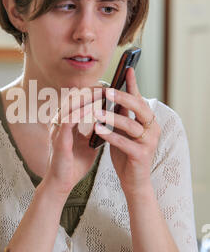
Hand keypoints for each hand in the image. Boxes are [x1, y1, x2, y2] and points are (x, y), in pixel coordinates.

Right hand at [42, 87, 102, 198]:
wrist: (62, 184)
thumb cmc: (74, 165)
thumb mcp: (89, 144)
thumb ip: (95, 132)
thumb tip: (110, 123)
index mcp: (66, 123)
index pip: (77, 100)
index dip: (91, 92)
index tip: (108, 88)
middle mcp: (60, 122)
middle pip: (73, 97)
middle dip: (91, 90)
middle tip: (107, 86)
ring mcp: (57, 129)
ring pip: (71, 104)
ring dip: (87, 97)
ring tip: (103, 93)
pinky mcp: (59, 138)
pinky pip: (69, 119)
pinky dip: (82, 112)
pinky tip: (94, 109)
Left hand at [93, 68, 160, 196]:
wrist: (134, 182)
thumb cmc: (127, 154)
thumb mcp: (124, 131)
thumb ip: (122, 115)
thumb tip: (112, 94)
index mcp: (148, 121)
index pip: (140, 99)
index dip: (133, 84)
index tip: (127, 69)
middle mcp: (152, 129)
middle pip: (139, 108)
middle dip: (122, 98)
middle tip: (107, 91)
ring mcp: (149, 142)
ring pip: (131, 125)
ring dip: (113, 117)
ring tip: (97, 112)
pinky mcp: (141, 155)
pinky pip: (125, 142)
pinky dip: (110, 135)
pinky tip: (98, 130)